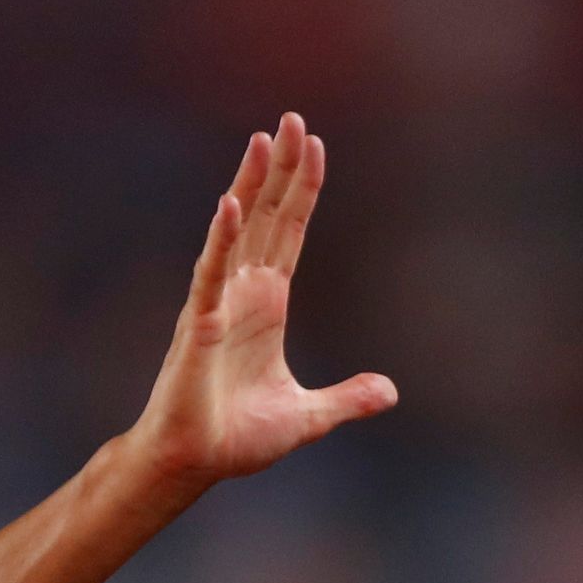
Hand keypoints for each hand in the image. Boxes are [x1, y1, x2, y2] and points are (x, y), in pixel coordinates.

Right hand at [129, 114, 398, 488]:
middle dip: (280, 168)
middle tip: (292, 117)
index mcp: (267, 304)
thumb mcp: (309, 416)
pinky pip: (210, 273)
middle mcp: (241, 293)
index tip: (315, 145)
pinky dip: (221, 239)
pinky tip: (231, 204)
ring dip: (250, 184)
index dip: (302, 190)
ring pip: (236, 230)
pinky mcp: (198, 324)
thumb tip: (388, 392)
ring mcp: (217, 303)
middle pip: (265, 216)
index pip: (288, 232)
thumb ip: (347, 399)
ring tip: (262, 138)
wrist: (193, 464)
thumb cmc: (236, 438)